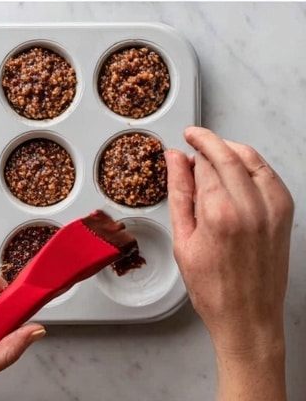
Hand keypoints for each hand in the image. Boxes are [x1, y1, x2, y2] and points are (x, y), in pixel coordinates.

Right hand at [165, 127, 292, 400]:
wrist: (248, 320)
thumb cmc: (212, 288)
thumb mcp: (182, 239)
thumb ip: (179, 192)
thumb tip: (174, 159)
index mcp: (220, 214)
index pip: (203, 164)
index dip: (189, 154)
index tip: (181, 151)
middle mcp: (250, 208)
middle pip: (227, 155)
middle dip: (208, 141)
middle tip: (193, 137)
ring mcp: (272, 211)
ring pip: (251, 159)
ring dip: (231, 149)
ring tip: (214, 153)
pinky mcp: (284, 217)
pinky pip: (269, 176)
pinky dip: (253, 165)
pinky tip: (239, 170)